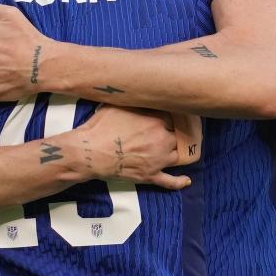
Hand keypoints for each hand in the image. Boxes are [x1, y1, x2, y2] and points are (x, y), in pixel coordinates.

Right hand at [74, 105, 189, 190]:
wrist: (90, 153)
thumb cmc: (100, 127)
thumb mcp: (118, 105)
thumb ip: (135, 101)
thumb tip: (141, 94)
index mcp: (156, 121)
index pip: (174, 117)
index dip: (172, 116)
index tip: (171, 115)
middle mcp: (162, 140)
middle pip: (178, 135)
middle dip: (175, 133)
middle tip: (173, 130)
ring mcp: (158, 160)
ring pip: (179, 156)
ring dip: (179, 151)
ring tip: (179, 148)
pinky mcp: (150, 176)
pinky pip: (170, 181)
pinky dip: (179, 181)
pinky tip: (186, 179)